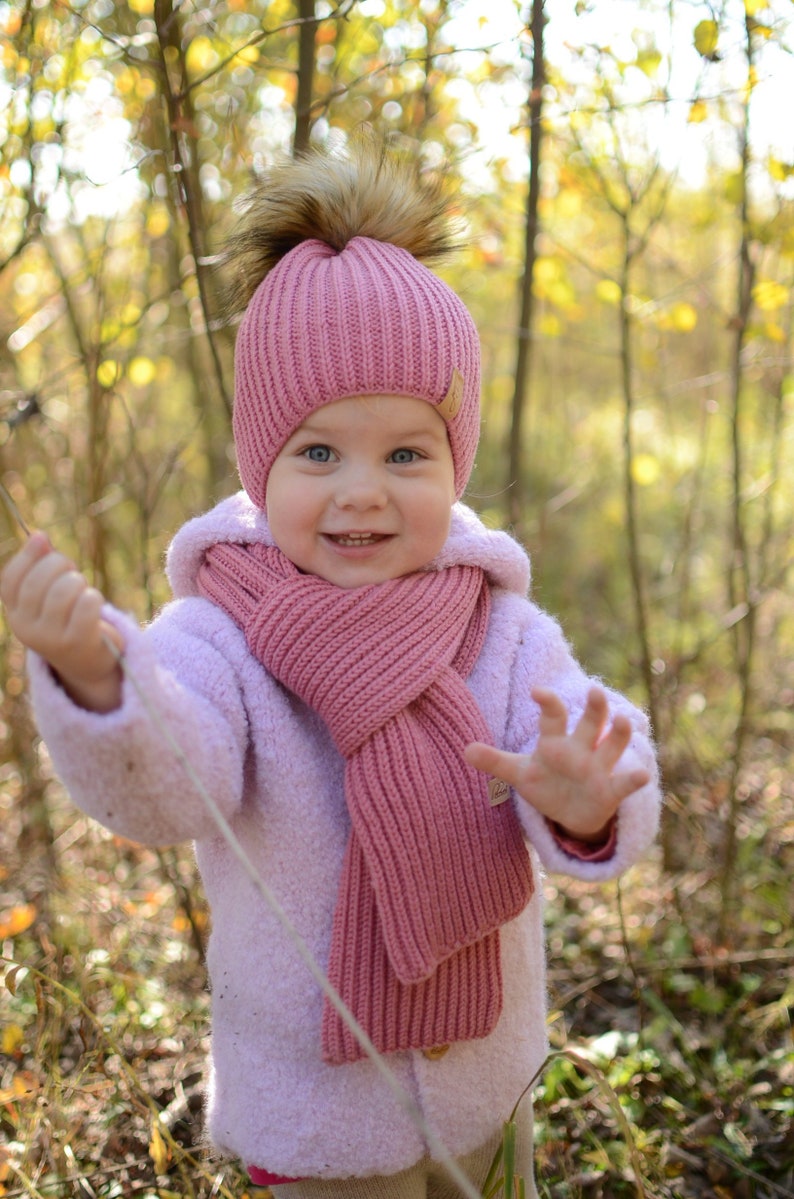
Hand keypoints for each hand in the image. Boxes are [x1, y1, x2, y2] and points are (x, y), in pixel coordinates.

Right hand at [1, 531, 123, 711]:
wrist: (86, 664)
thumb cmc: (67, 619)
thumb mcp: (48, 596)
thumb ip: (40, 567)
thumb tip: (37, 536)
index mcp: (15, 614)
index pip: (11, 579)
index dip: (27, 554)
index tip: (43, 539)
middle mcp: (26, 629)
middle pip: (39, 581)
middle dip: (59, 564)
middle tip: (72, 571)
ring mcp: (50, 638)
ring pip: (65, 589)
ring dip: (79, 582)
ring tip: (83, 590)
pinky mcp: (77, 643)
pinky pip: (87, 605)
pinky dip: (94, 598)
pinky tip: (93, 604)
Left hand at [465, 686, 649, 841]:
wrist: (571, 813)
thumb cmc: (545, 784)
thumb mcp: (519, 774)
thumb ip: (495, 762)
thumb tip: (464, 750)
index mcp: (556, 742)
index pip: (553, 716)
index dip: (546, 703)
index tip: (537, 691)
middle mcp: (580, 749)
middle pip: (589, 723)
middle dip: (594, 707)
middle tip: (594, 690)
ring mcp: (599, 768)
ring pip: (612, 745)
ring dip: (618, 734)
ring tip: (622, 720)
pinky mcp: (611, 790)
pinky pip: (625, 783)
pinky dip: (634, 778)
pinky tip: (641, 774)